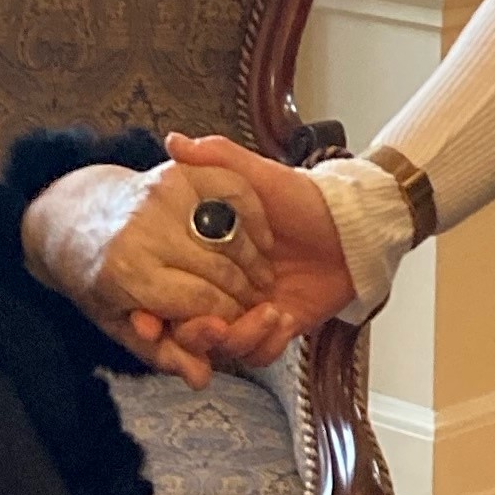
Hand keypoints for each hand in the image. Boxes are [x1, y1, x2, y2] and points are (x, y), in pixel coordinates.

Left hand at [20, 160, 274, 387]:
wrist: (74, 218)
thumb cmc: (99, 281)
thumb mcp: (119, 325)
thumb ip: (161, 352)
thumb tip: (202, 378)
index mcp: (128, 273)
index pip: (204, 304)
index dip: (230, 321)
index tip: (237, 327)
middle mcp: (145, 229)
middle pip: (223, 271)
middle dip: (246, 295)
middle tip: (256, 307)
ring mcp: (163, 193)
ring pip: (235, 235)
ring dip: (256, 261)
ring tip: (258, 280)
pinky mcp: (178, 169)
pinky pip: (236, 194)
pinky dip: (255, 220)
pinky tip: (258, 241)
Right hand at [154, 133, 356, 364]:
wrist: (352, 226)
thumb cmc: (303, 199)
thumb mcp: (257, 175)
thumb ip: (218, 158)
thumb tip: (175, 141)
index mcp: (206, 260)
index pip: (164, 295)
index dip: (149, 313)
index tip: (142, 319)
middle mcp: (223, 290)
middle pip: (190, 330)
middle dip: (193, 335)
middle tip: (208, 324)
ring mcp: (250, 312)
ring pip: (226, 347)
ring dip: (238, 337)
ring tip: (261, 312)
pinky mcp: (279, 328)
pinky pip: (262, 353)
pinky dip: (267, 342)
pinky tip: (281, 316)